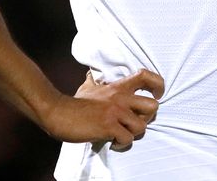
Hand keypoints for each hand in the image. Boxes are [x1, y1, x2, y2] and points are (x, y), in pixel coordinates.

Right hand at [39, 68, 164, 151]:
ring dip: (133, 134)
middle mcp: (120, 98)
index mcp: (118, 87)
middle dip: (148, 118)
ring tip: (122, 134)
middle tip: (136, 121)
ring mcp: (115, 113)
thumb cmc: (75, 103)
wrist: (59, 113)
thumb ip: (96, 81)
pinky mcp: (108, 127)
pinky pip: (127, 139)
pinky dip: (122, 144)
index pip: (145, 76)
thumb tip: (92, 73)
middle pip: (153, 106)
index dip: (157, 84)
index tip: (156, 94)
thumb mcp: (89, 86)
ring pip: (142, 127)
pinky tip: (113, 141)